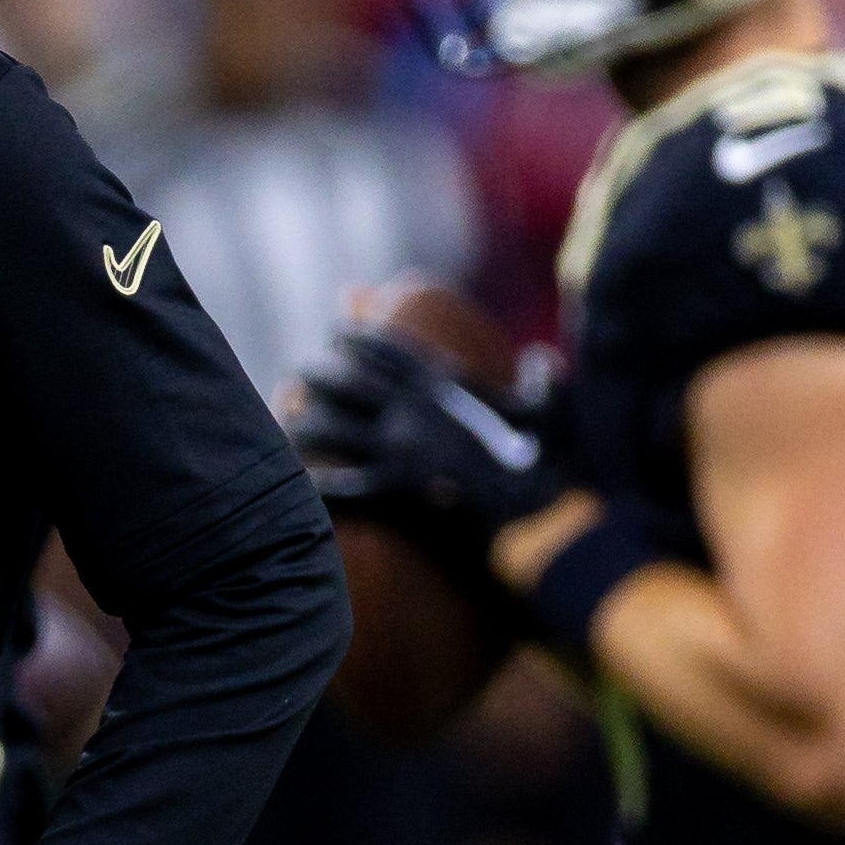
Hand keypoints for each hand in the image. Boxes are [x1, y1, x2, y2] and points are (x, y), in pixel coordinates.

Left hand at [291, 328, 568, 571]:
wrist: (545, 514)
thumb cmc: (555, 464)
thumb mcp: (556, 413)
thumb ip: (544, 383)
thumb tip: (540, 357)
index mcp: (447, 385)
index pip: (392, 351)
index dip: (361, 338)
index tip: (338, 331)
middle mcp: (413, 410)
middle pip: (349, 383)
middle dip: (321, 374)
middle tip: (302, 371)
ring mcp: (400, 449)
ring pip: (334, 429)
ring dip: (305, 423)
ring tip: (288, 420)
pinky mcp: (395, 490)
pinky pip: (343, 487)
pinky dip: (316, 486)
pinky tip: (292, 486)